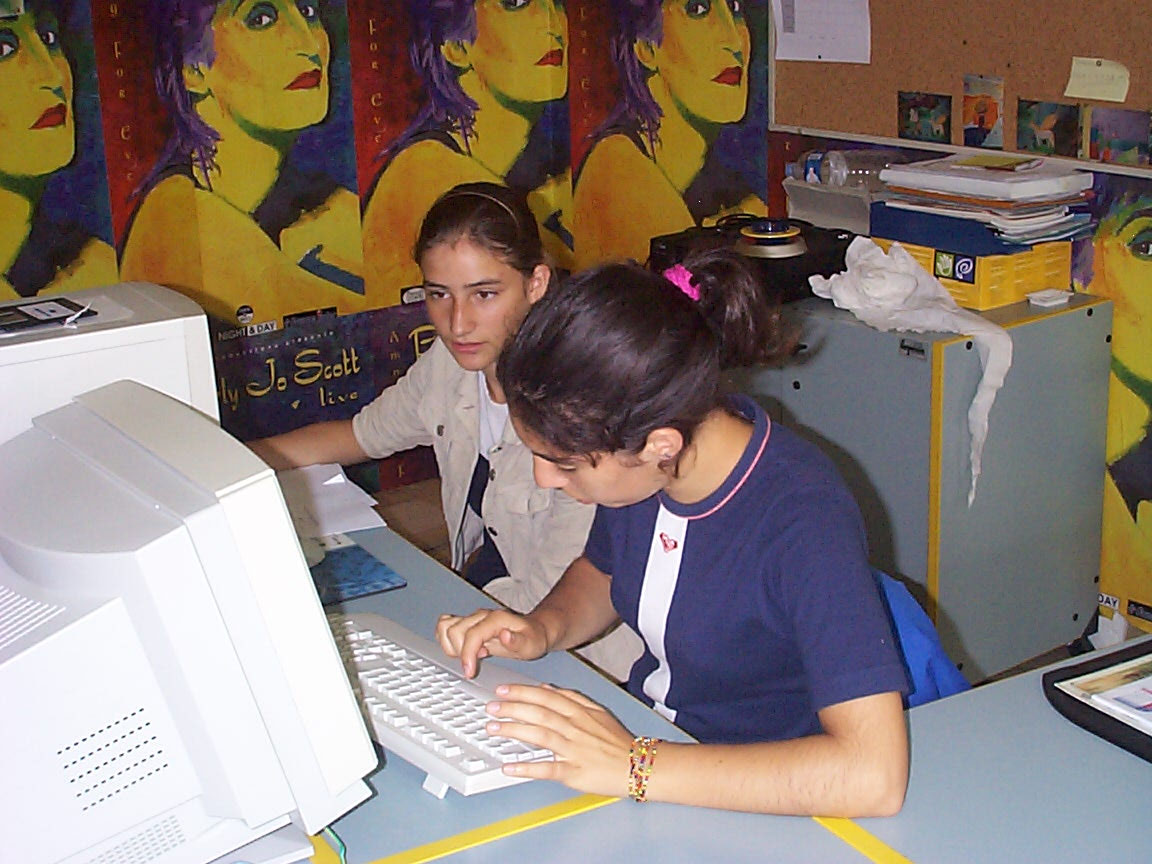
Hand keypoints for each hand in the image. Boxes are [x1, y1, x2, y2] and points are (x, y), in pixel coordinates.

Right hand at [435, 609, 548, 676]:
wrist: (533, 631)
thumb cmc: (531, 639)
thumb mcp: (531, 645)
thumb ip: (517, 642)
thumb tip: (504, 636)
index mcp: (495, 619)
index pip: (471, 634)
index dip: (467, 655)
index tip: (469, 672)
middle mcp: (481, 615)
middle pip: (454, 630)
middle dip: (460, 652)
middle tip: (473, 664)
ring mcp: (472, 618)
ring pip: (445, 626)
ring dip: (450, 646)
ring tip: (466, 657)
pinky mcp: (467, 623)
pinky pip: (445, 626)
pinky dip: (446, 641)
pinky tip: (461, 651)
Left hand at [484, 684, 634, 797]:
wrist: (638, 765)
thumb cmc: (617, 741)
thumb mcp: (597, 711)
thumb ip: (572, 698)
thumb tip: (547, 688)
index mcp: (579, 711)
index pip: (545, 696)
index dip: (522, 692)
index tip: (502, 690)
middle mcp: (574, 727)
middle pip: (538, 712)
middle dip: (511, 708)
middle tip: (490, 708)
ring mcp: (573, 749)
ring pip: (539, 735)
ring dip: (513, 731)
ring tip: (492, 729)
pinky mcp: (573, 771)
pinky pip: (547, 768)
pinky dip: (527, 767)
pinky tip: (509, 767)